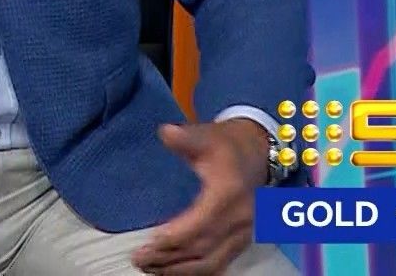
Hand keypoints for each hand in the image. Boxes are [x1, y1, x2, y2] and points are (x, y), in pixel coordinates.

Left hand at [131, 120, 267, 274]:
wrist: (257, 152)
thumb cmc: (224, 144)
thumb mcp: (205, 135)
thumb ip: (185, 138)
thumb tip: (166, 133)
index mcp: (229, 192)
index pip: (203, 222)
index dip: (178, 235)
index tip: (151, 241)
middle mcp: (240, 218)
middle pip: (203, 247)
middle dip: (170, 257)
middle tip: (138, 258)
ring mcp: (243, 233)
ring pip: (211, 262)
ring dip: (180, 270)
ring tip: (149, 269)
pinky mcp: (241, 241)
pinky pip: (219, 264)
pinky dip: (195, 272)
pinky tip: (171, 272)